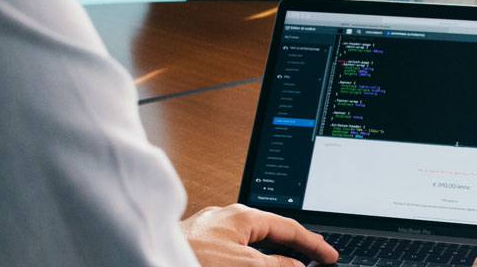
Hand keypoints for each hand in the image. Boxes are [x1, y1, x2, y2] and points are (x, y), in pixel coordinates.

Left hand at [181, 204, 339, 266]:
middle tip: (312, 261)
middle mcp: (226, 217)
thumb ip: (274, 265)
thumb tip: (296, 266)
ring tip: (285, 265)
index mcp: (242, 215)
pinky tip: (251, 265)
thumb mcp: (243, 265)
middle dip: (292, 248)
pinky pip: (233, 250)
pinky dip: (249, 259)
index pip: (288, 227)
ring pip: (251, 243)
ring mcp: (211, 231)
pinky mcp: (198, 245)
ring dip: (269, 256)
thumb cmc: (190, 259)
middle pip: (270, 233)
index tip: (329, 255)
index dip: (313, 243)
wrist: (148, 259)